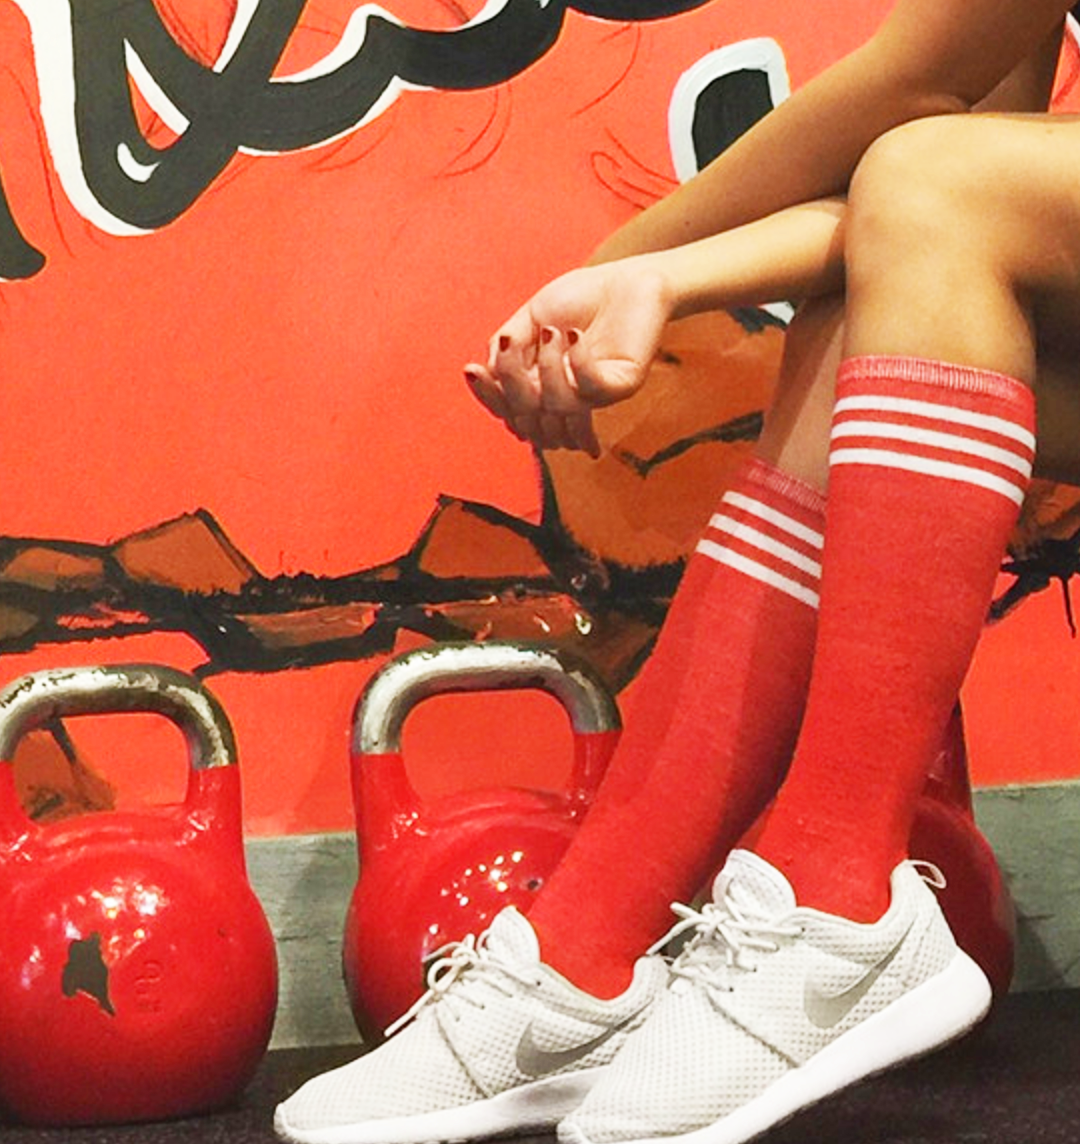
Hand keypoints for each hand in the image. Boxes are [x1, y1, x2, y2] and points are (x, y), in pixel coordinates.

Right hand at [465, 259, 672, 454]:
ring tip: (552, 332)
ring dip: (545, 367)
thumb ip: (504, 348)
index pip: (512, 414)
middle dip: (510, 384)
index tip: (472, 370)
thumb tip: (485, 374)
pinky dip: (576, 361)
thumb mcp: (530, 319)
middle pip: (529, 418)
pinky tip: (574, 335)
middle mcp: (569, 401)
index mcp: (545, 393)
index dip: (489, 398)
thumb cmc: (580, 298)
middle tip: (510, 345)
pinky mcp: (623, 385)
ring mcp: (596, 397)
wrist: (627, 279)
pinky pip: (591, 389)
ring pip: (557, 407)